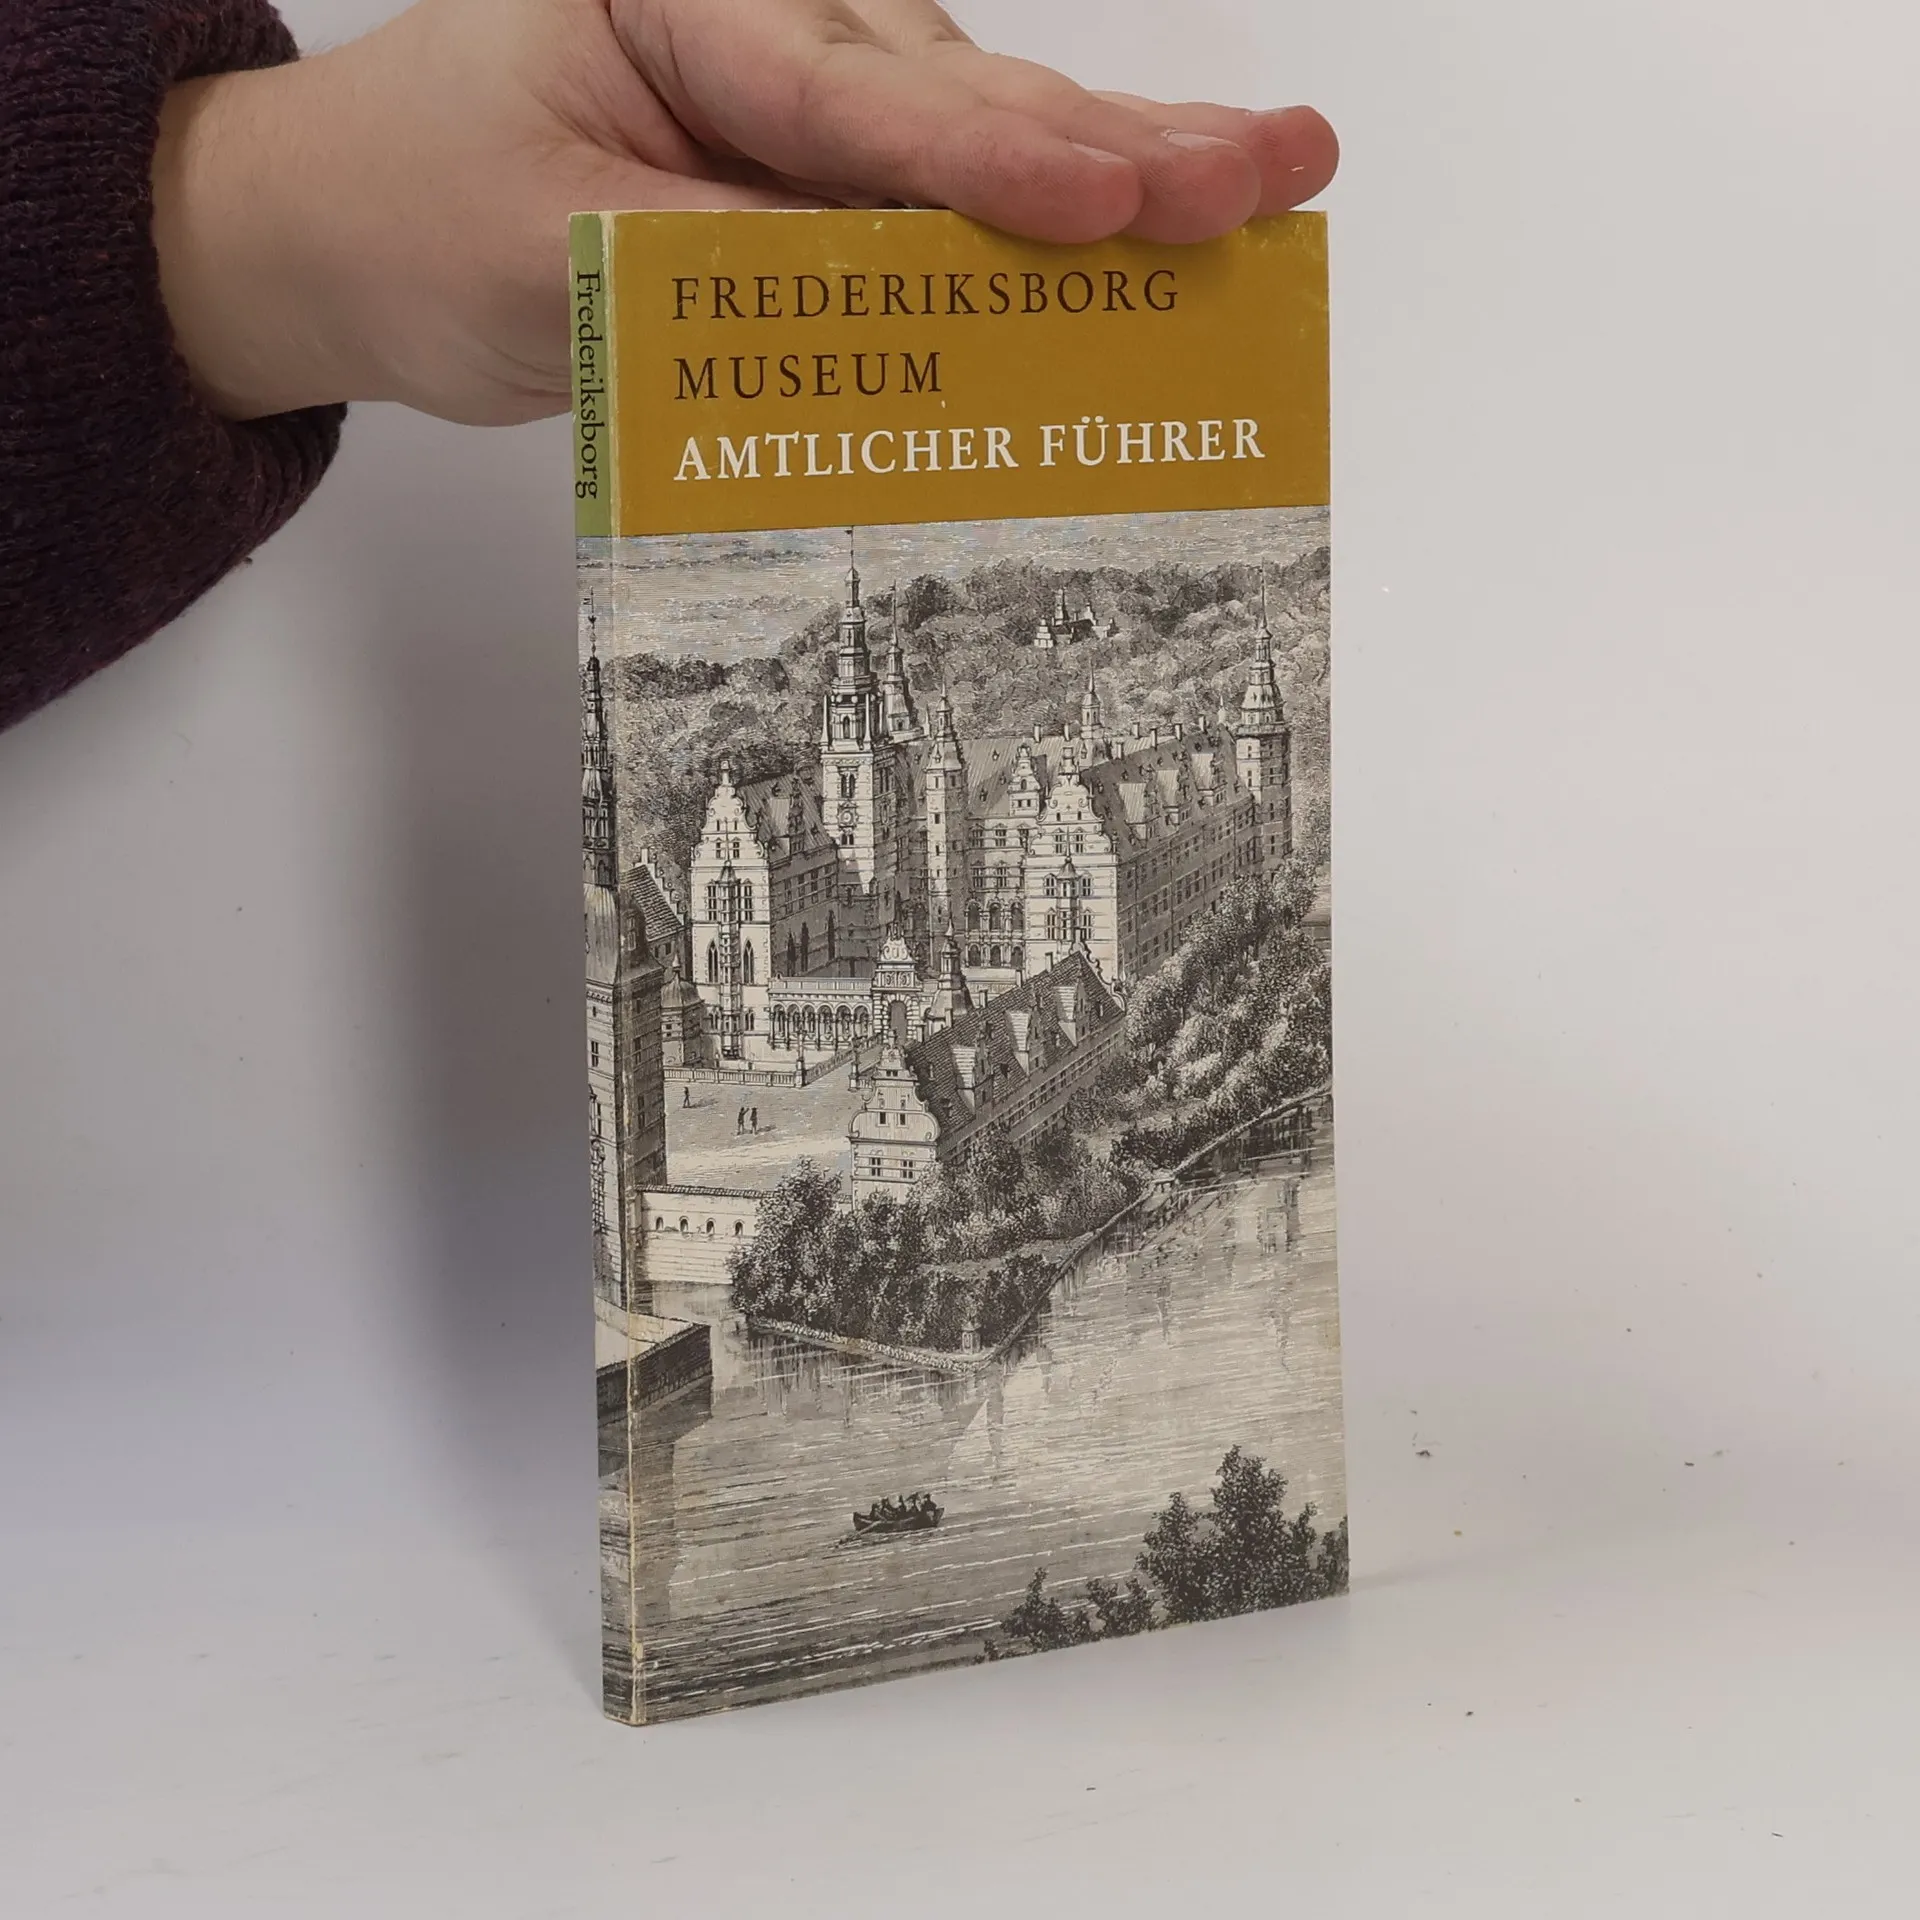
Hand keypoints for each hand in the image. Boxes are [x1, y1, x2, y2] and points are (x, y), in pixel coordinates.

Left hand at [152, 0, 1336, 424]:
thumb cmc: (420, 215)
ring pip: (981, 140)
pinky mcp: (822, 165)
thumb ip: (723, 281)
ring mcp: (807, 92)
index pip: (850, 99)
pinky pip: (947, 198)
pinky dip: (1046, 234)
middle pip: (959, 99)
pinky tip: (1159, 232)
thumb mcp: (548, 263)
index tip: (1117, 204)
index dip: (992, 163)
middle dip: (1119, 148)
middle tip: (1273, 170)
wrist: (359, 229)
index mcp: (678, 0)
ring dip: (1120, 182)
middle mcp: (766, 22)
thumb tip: (896, 322)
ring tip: (1263, 192)